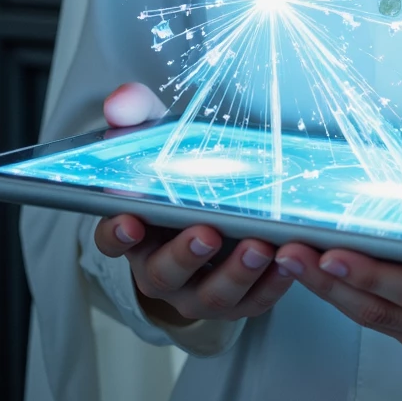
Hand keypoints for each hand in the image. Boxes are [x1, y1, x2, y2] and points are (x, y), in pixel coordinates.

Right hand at [93, 82, 294, 325]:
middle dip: (185, 254)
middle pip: (164, 273)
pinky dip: (273, 285)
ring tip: (259, 245)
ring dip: (235, 273)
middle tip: (207, 232)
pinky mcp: (238, 300)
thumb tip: (120, 99)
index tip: (129, 221)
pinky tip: (289, 261)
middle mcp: (161, 269)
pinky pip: (255, 301)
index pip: (112, 238)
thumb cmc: (180, 176)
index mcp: (136, 231)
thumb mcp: (158, 138)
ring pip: (211, 295)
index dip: (116, 233)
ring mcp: (199, 290)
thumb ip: (138, 116)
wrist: (214, 210)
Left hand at [274, 158, 401, 373]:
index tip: (333, 250)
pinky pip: (375, 318)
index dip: (373, 274)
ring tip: (286, 256)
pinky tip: (314, 268)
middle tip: (288, 250)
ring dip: (325, 290)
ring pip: (369, 317)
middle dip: (329, 280)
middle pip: (380, 307)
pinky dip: (340, 295)